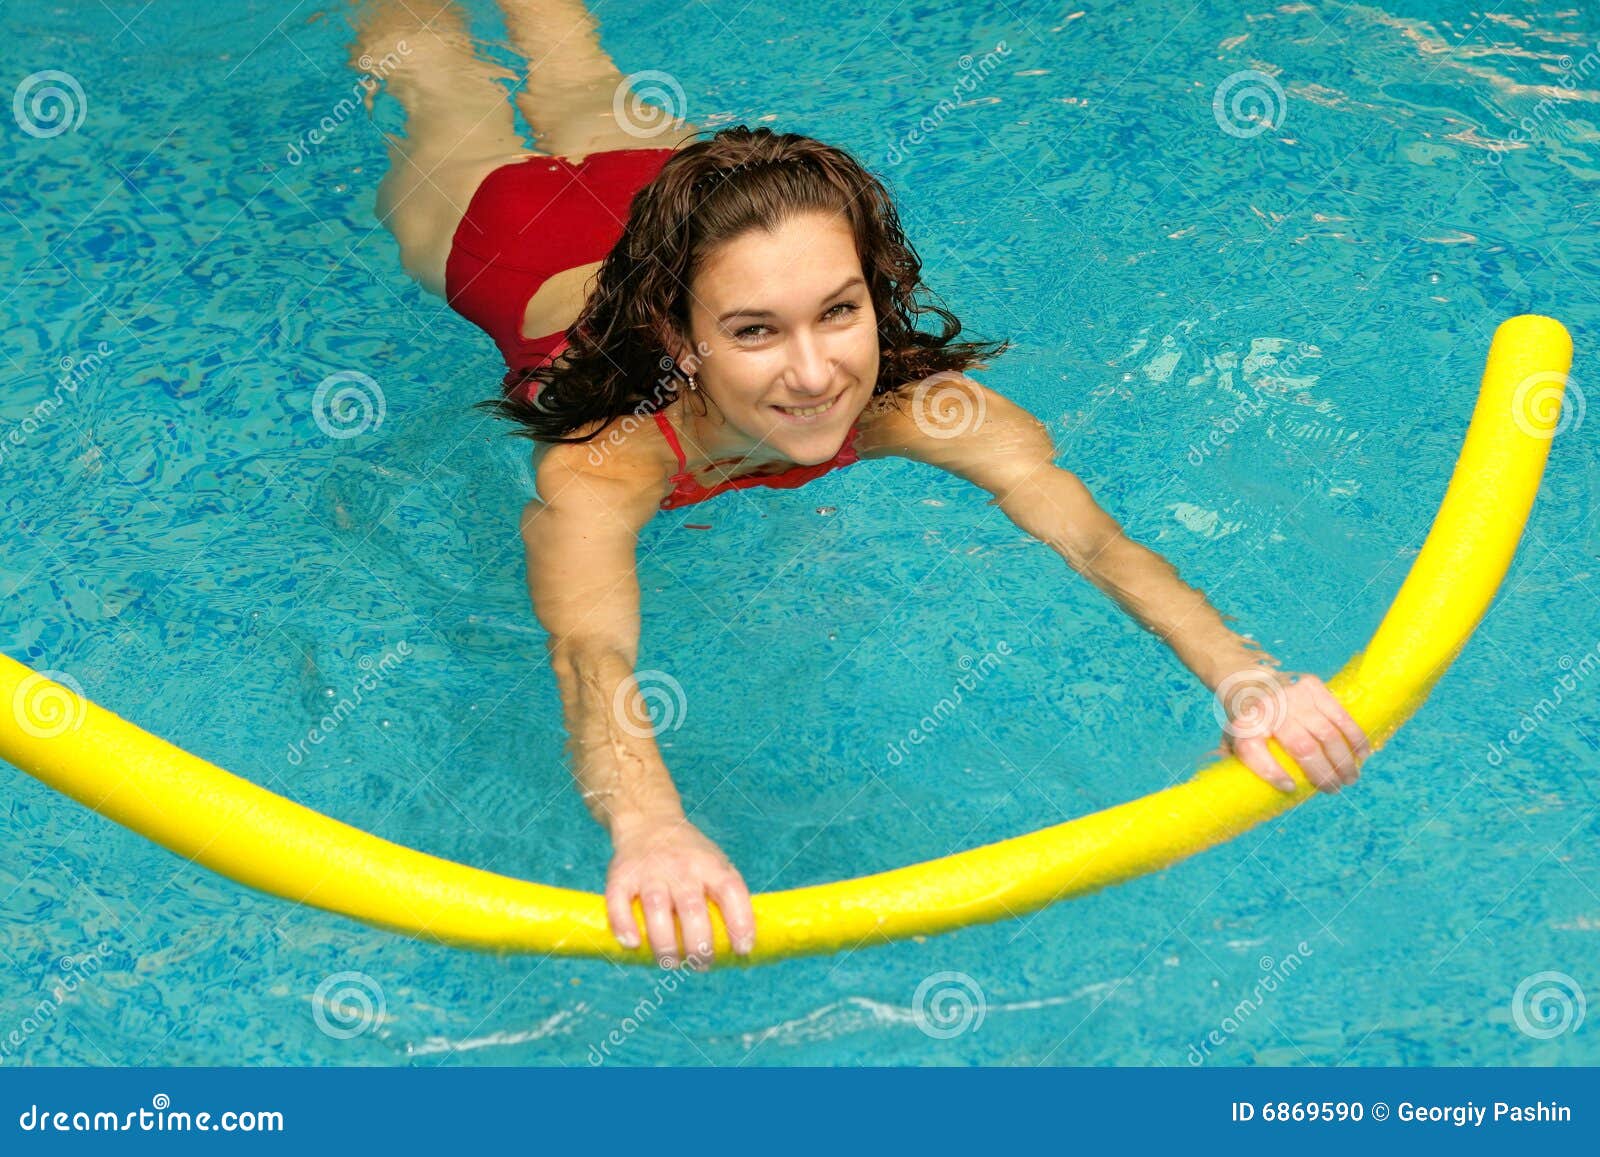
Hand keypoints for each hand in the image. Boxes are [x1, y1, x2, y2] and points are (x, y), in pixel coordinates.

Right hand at [605, 814, 755, 968]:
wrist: (649, 822)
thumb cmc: (690, 857)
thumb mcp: (716, 864)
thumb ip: (728, 896)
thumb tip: (741, 945)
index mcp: (710, 865)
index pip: (731, 891)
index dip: (740, 923)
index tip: (742, 949)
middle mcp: (681, 867)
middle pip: (692, 908)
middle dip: (699, 946)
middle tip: (702, 964)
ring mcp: (650, 870)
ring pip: (656, 909)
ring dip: (665, 944)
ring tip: (672, 963)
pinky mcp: (622, 875)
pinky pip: (618, 902)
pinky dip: (624, 925)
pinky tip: (633, 944)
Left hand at [1212, 667, 1369, 793]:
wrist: (1250, 680)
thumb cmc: (1247, 721)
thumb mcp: (1232, 740)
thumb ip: (1237, 764)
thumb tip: (1247, 795)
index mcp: (1244, 725)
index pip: (1253, 750)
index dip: (1273, 773)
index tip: (1290, 787)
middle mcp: (1268, 708)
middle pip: (1302, 748)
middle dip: (1323, 775)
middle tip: (1333, 790)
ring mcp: (1292, 696)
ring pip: (1326, 734)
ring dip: (1343, 761)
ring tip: (1350, 778)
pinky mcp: (1312, 686)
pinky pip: (1340, 715)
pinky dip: (1354, 737)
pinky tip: (1362, 754)